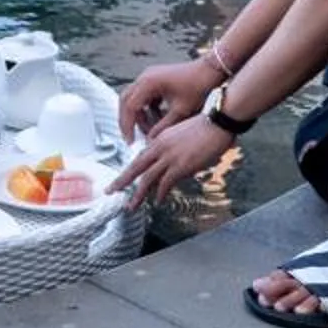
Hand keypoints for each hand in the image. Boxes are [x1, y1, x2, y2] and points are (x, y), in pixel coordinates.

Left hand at [111, 113, 237, 208]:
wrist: (217, 122)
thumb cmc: (206, 128)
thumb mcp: (182, 135)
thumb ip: (173, 148)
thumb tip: (174, 167)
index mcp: (159, 138)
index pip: (141, 157)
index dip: (133, 170)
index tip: (125, 177)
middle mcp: (160, 147)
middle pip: (136, 167)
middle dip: (122, 180)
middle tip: (111, 190)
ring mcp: (169, 157)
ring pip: (147, 178)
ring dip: (138, 194)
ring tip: (131, 206)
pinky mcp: (180, 166)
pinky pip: (165, 183)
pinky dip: (160, 194)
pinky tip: (157, 201)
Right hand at [117, 57, 219, 143]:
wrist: (211, 70)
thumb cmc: (199, 87)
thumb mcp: (181, 111)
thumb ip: (163, 127)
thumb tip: (150, 141)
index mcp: (148, 83)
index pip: (130, 107)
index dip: (128, 126)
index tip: (132, 141)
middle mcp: (145, 77)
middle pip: (126, 101)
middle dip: (128, 120)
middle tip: (131, 137)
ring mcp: (150, 76)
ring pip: (135, 99)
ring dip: (140, 115)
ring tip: (150, 130)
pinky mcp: (156, 79)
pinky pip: (145, 96)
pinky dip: (148, 108)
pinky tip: (159, 119)